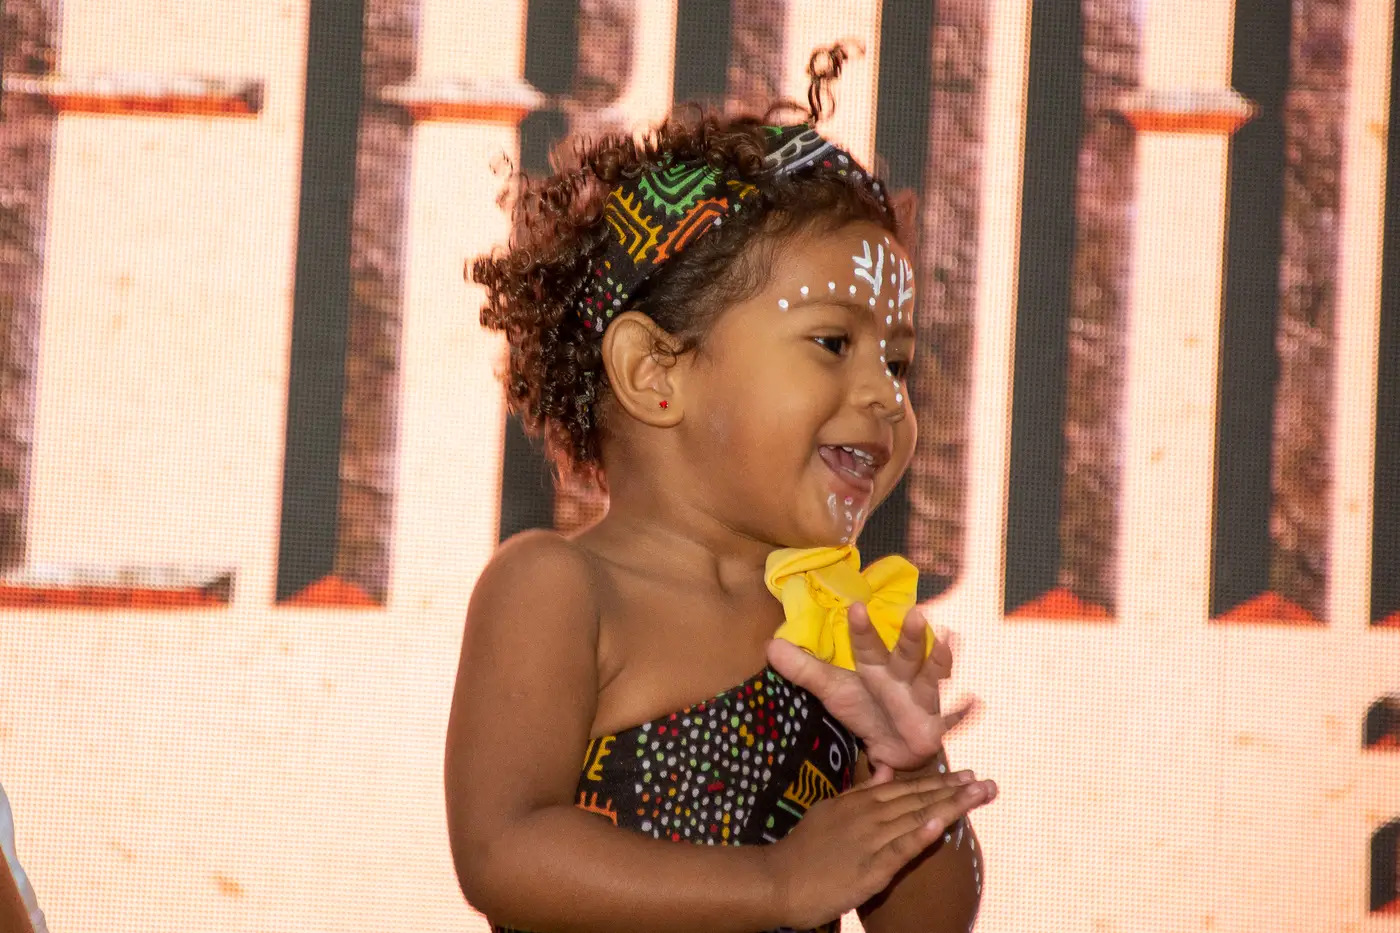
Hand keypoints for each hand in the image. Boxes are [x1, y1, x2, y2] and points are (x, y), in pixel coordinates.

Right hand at [765, 767, 997, 929]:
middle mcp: (867, 816)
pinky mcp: (868, 868)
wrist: (778, 880)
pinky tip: (941, 823)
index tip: (967, 775)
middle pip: (918, 800)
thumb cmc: (804, 850)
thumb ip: (860, 791)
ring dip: (949, 805)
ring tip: (977, 795)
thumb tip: (885, 771)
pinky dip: (920, 835)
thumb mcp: (831, 811)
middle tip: (986, 783)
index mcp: (859, 802)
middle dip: (954, 791)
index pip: (906, 789)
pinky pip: (899, 850)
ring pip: (915, 819)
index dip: (939, 781)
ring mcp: (868, 840)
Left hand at [766, 604, 975, 777]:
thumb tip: (770, 646)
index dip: (862, 629)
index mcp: (874, 667)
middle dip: (910, 636)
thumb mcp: (831, 691)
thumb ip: (804, 669)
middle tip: (916, 613)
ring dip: (941, 659)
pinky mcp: (937, 723)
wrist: (894, 748)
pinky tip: (975, 700)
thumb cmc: (864, 709)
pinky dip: (963, 710)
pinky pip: (952, 716)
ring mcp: (922, 698)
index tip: (857, 608)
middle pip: (905, 654)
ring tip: (950, 638)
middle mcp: (900, 677)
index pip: (866, 646)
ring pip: (931, 676)